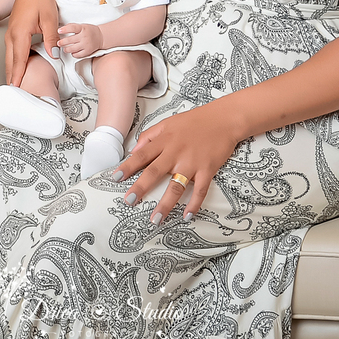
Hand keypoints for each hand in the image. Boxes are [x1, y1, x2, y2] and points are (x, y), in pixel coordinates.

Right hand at [5, 0, 58, 86]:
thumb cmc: (41, 0)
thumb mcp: (50, 18)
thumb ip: (51, 38)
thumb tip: (54, 55)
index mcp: (20, 32)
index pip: (19, 59)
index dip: (17, 75)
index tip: (16, 88)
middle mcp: (11, 34)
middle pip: (10, 61)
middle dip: (11, 77)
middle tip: (13, 93)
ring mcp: (10, 33)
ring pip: (9, 56)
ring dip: (11, 70)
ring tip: (13, 85)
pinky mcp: (12, 31)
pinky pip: (11, 50)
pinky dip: (12, 61)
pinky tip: (16, 68)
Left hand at [57, 23, 102, 59]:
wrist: (101, 37)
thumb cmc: (90, 31)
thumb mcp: (82, 25)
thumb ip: (73, 27)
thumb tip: (62, 29)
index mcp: (83, 28)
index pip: (72, 28)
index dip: (64, 29)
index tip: (59, 31)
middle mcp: (84, 36)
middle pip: (70, 40)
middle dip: (62, 42)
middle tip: (59, 43)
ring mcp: (86, 45)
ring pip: (72, 49)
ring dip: (66, 49)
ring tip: (64, 48)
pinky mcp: (87, 51)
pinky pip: (77, 55)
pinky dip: (73, 54)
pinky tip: (72, 51)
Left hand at [114, 103, 239, 223]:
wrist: (224, 119)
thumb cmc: (195, 121)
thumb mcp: (168, 123)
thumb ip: (149, 136)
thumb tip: (133, 151)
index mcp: (165, 140)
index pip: (142, 155)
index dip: (128, 167)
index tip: (115, 178)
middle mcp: (176, 152)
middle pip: (154, 172)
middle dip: (140, 187)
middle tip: (129, 201)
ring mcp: (192, 162)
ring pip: (176, 186)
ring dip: (165, 204)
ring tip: (155, 219)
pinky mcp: (208, 170)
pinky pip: (200, 190)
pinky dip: (194, 204)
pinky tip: (187, 216)